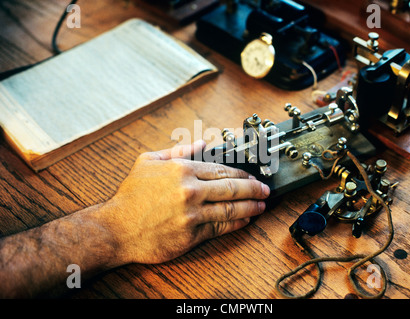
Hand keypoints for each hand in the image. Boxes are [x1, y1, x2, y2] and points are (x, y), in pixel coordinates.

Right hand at [104, 140, 270, 264]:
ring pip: (230, 208)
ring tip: (261, 205)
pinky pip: (219, 227)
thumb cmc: (131, 196)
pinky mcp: (191, 235)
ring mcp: (192, 214)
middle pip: (232, 187)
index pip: (220, 169)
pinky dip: (236, 223)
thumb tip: (201, 143)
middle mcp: (190, 190)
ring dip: (250, 206)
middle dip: (253, 188)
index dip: (240, 173)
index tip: (250, 175)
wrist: (116, 228)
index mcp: (182, 170)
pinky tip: (244, 221)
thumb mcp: (148, 162)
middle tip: (265, 189)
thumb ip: (178, 151)